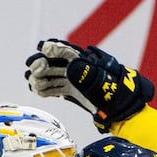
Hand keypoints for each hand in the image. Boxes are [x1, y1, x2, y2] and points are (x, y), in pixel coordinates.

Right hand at [25, 39, 153, 130]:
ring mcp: (72, 80)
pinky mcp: (71, 91)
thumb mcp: (102, 83)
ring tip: (36, 85)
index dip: (54, 48)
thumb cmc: (114, 93)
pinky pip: (54, 87)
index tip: (44, 49)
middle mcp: (76, 69)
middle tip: (36, 72)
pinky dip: (45, 89)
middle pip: (54, 63)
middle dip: (42, 65)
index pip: (66, 50)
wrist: (120, 109)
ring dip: (41, 78)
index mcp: (84, 62)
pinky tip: (38, 91)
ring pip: (51, 75)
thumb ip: (86, 75)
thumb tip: (70, 67)